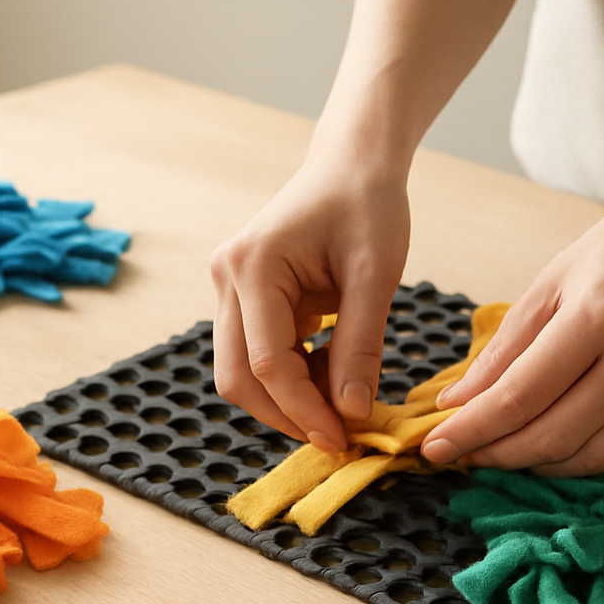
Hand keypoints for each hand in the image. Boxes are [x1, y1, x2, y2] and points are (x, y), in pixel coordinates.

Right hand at [210, 158, 409, 452]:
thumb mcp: (376, 274)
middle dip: (286, 415)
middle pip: (238, 376)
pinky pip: (255, 354)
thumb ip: (360, 345)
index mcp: (254, 266)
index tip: (343, 439)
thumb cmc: (367, 206)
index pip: (267, 362)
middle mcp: (226, 278)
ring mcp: (227, 288)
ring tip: (340, 404)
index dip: (303, 409)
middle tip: (337, 438)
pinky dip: (290, 377)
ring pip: (241, 371)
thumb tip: (351, 412)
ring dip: (286, 399)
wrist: (351, 165)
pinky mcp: (240, 298)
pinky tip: (330, 377)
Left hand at [423, 184, 603, 475]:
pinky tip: (551, 449)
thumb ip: (505, 347)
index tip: (434, 448)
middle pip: (552, 437)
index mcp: (598, 318)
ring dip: (534, 465)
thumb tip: (456, 401)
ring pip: (588, 458)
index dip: (471, 430)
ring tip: (501, 452)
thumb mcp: (555, 280)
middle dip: (496, 454)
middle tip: (461, 454)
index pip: (520, 396)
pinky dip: (579, 462)